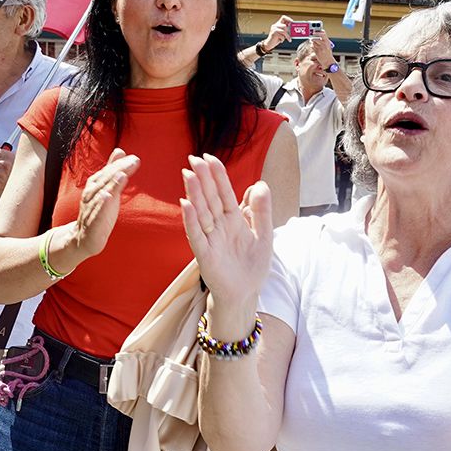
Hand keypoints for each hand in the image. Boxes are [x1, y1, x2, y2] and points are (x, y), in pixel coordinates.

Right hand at [69, 148, 138, 258]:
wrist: (83, 237)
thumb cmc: (98, 210)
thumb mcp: (105, 187)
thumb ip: (112, 170)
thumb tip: (120, 151)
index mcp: (95, 184)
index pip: (108, 171)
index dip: (120, 164)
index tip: (134, 158)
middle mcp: (91, 194)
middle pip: (105, 179)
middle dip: (118, 170)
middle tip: (133, 162)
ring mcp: (90, 208)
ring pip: (100, 194)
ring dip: (110, 184)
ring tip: (122, 175)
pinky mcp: (91, 223)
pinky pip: (95, 213)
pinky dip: (101, 205)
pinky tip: (107, 197)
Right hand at [182, 154, 272, 310]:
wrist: (245, 293)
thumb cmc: (252, 264)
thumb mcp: (264, 234)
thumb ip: (262, 211)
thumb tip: (260, 183)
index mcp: (233, 219)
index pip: (224, 192)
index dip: (217, 175)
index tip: (209, 157)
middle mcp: (219, 225)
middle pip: (210, 198)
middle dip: (202, 179)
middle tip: (193, 158)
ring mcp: (210, 239)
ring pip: (201, 212)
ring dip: (194, 194)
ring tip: (188, 174)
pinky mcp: (205, 254)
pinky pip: (196, 235)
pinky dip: (191, 220)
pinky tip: (186, 205)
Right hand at [263, 17, 291, 51]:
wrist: (269, 44)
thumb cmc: (276, 38)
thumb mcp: (282, 33)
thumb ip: (286, 30)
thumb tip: (292, 28)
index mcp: (277, 24)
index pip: (283, 17)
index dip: (288, 19)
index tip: (292, 22)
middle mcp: (275, 25)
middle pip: (284, 26)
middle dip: (288, 31)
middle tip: (290, 35)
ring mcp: (274, 29)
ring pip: (284, 31)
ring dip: (287, 36)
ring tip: (288, 39)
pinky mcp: (274, 33)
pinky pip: (282, 36)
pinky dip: (283, 39)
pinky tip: (280, 41)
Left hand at [309, 34, 333, 67]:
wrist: (328, 61)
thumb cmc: (328, 54)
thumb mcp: (328, 46)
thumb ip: (324, 41)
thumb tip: (318, 36)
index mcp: (327, 42)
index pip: (323, 34)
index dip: (318, 32)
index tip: (315, 31)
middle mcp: (324, 44)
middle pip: (316, 38)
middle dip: (313, 37)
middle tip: (311, 36)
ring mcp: (320, 48)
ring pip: (313, 42)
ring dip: (312, 42)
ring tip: (313, 43)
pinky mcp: (317, 52)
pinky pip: (312, 47)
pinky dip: (312, 46)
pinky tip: (313, 47)